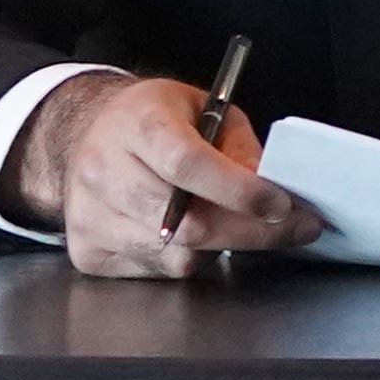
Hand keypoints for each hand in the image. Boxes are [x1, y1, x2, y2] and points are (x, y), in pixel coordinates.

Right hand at [3, 69, 322, 279]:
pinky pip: (158, 271)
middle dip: (249, 231)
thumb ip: (239, 147)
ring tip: (227, 221)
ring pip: (176, 256)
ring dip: (218, 246)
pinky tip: (187, 233)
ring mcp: (91, 215)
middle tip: (293, 227)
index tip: (281, 205)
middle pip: (186, 223)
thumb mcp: (206, 108)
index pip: (187, 164)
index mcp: (138, 124)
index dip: (239, 191)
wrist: (86, 136)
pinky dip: (186, 258)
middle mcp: (105, 170)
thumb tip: (269, 190)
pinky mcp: (89, 251)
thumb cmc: (152, 121)